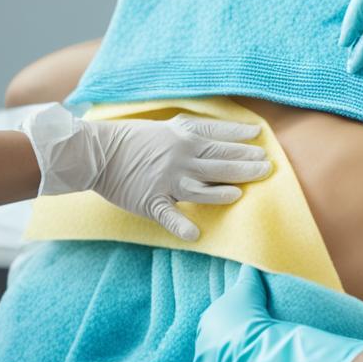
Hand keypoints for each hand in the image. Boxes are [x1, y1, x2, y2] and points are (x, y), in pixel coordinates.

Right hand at [22, 104, 271, 240]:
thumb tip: (215, 132)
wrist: (95, 152)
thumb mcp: (164, 126)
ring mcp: (166, 181)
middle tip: (267, 167)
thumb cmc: (130, 137)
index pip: (218, 138)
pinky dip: (182, 226)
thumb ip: (190, 130)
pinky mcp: (152, 202)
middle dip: (245, 164)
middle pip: (219, 162)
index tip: (260, 139)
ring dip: (223, 191)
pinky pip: (170, 216)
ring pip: (202, 188)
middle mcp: (179, 158)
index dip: (241, 139)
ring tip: (240, 194)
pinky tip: (196, 234)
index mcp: (182, 137)